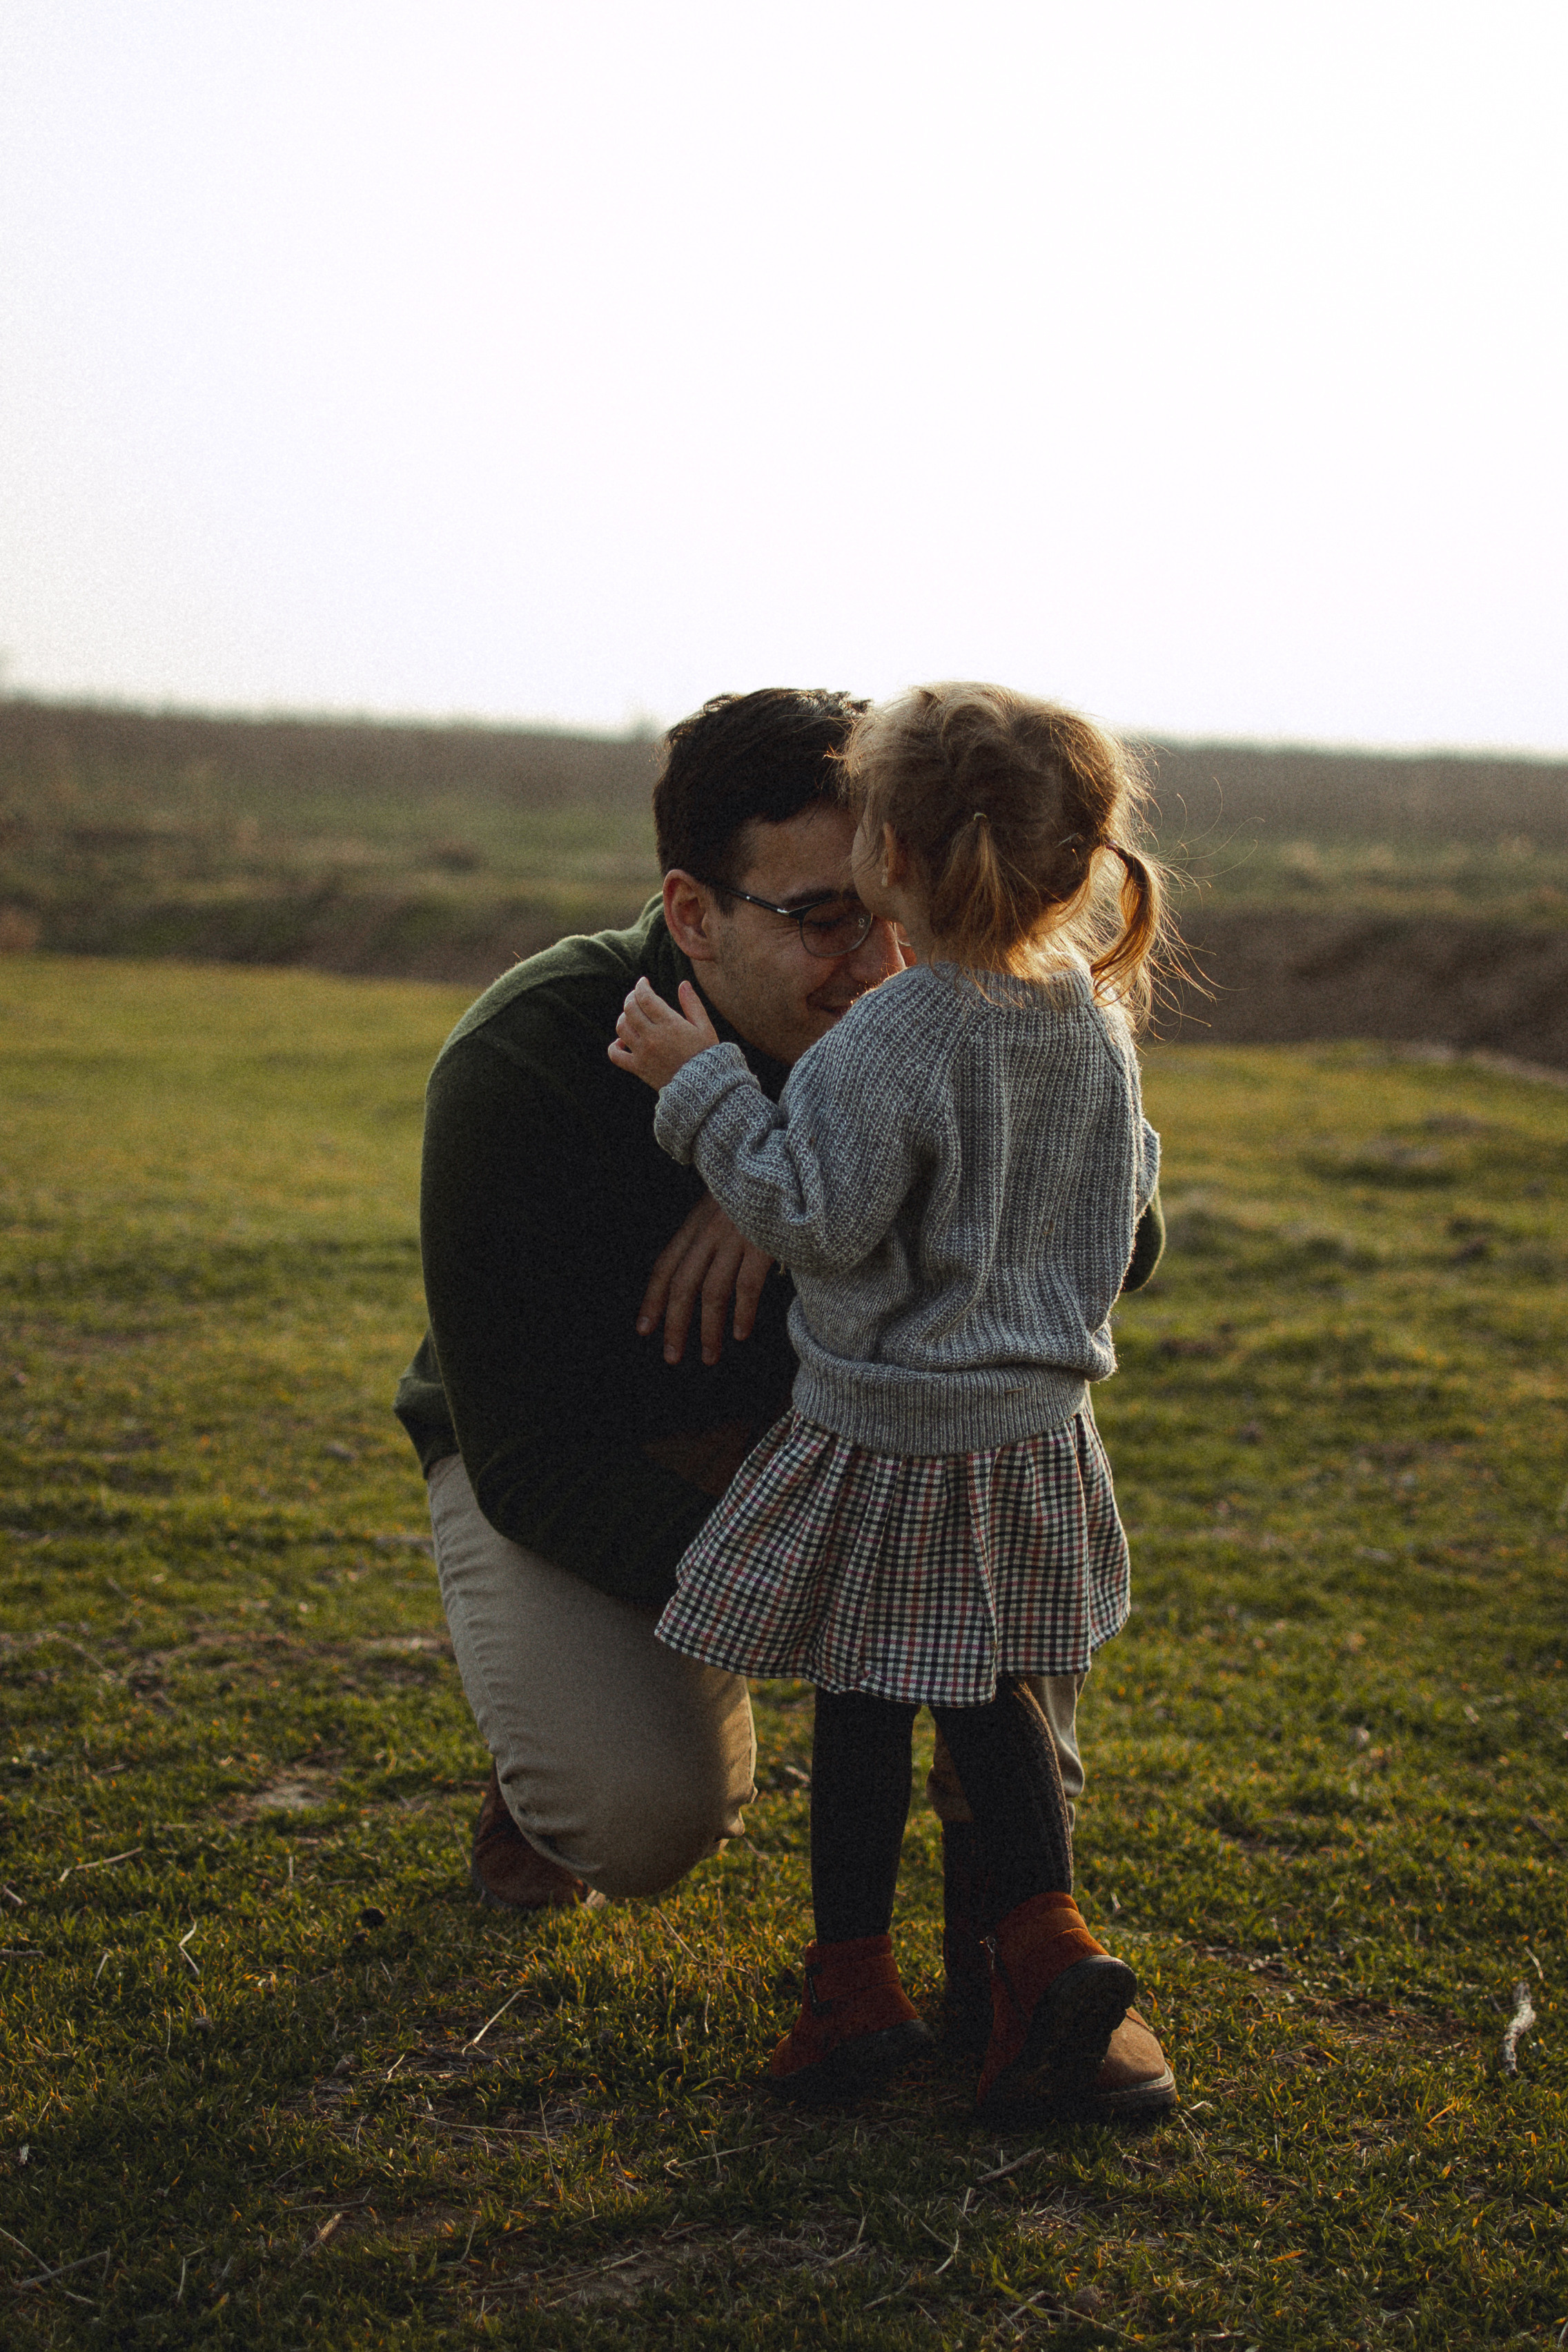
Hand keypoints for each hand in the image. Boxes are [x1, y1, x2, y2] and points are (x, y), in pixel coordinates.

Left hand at [608, 977, 719, 1089]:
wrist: (702, 1087)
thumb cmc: (706, 1055)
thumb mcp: (704, 1027)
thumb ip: (692, 1004)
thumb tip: (683, 984)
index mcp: (670, 1024)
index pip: (645, 997)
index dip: (641, 986)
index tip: (643, 982)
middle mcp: (653, 1036)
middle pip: (630, 1009)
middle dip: (631, 997)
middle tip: (637, 995)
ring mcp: (643, 1052)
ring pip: (621, 1027)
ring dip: (624, 1017)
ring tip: (631, 1015)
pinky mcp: (638, 1068)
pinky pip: (616, 1055)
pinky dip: (614, 1046)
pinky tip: (621, 1042)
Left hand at [638, 1193, 773, 1365]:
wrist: (783, 1164)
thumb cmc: (753, 1191)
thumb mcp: (719, 1206)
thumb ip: (707, 1235)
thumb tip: (699, 1275)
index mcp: (695, 1224)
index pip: (665, 1267)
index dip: (652, 1300)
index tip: (644, 1329)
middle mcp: (708, 1232)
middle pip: (682, 1285)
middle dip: (675, 1325)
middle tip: (672, 1356)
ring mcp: (735, 1237)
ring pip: (712, 1292)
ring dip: (708, 1329)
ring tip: (709, 1355)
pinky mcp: (762, 1242)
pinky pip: (746, 1285)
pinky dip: (742, 1313)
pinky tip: (740, 1333)